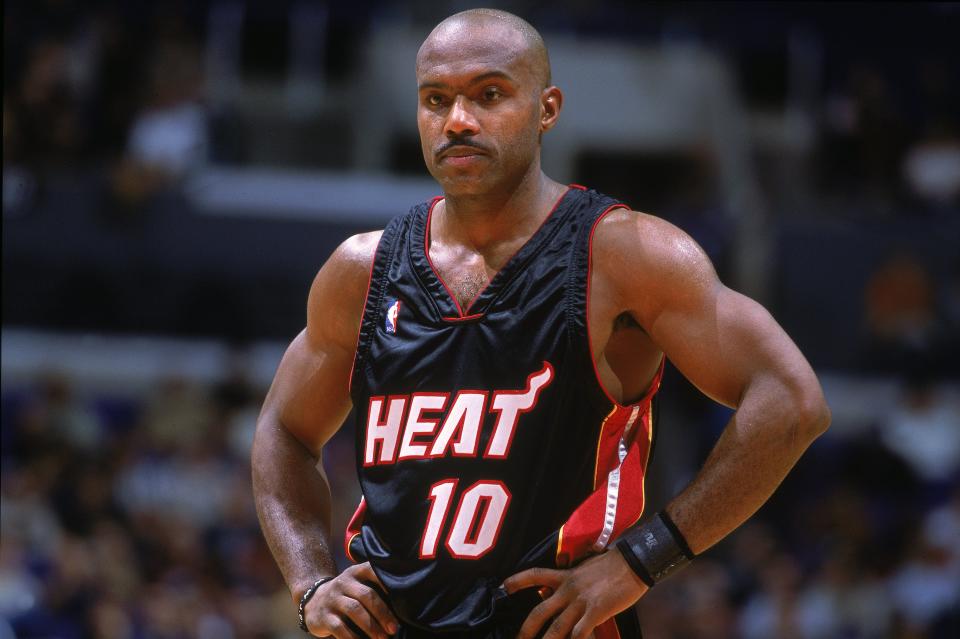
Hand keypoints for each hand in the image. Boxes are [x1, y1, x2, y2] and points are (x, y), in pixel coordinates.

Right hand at [302, 562, 398, 638]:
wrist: (312, 601)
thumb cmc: (345, 594)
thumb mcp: (356, 584)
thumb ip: (373, 587)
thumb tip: (402, 606)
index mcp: (356, 572)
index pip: (373, 571)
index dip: (387, 582)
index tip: (401, 597)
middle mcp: (344, 583)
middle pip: (366, 595)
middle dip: (382, 612)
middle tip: (393, 628)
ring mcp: (333, 599)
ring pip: (354, 610)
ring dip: (371, 625)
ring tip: (382, 638)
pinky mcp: (324, 617)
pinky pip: (340, 628)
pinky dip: (353, 638)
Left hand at [503, 550, 647, 638]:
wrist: (633, 562)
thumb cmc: (613, 565)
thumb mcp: (585, 568)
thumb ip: (571, 581)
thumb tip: (557, 591)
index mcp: (566, 575)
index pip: (536, 574)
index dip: (518, 581)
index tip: (504, 587)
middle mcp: (569, 589)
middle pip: (540, 612)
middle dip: (526, 630)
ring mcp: (581, 602)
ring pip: (556, 629)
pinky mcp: (595, 612)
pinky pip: (580, 634)